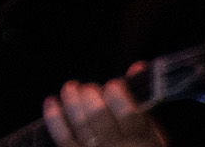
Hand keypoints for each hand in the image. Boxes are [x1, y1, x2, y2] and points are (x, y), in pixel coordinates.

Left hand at [44, 79, 166, 146]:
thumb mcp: (153, 134)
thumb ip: (144, 103)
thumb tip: (137, 66)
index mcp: (143, 143)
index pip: (129, 116)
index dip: (118, 96)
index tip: (113, 85)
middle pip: (99, 118)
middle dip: (91, 97)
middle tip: (89, 88)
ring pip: (80, 125)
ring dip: (72, 101)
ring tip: (70, 88)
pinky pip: (63, 137)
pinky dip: (54, 117)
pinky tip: (51, 102)